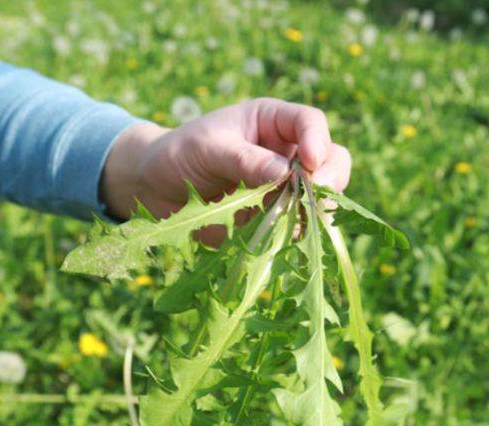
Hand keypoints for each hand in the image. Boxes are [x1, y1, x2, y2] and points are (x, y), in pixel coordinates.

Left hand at [101, 97, 350, 242]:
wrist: (156, 190)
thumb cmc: (179, 153)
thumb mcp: (207, 148)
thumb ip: (243, 159)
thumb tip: (283, 173)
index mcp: (273, 122)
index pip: (310, 122)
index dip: (317, 140)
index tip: (309, 164)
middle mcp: (287, 153)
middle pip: (331, 160)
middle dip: (329, 178)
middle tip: (315, 198)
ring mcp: (285, 189)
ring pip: (321, 198)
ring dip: (315, 211)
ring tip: (298, 223)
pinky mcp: (276, 219)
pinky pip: (298, 227)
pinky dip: (298, 234)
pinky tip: (288, 240)